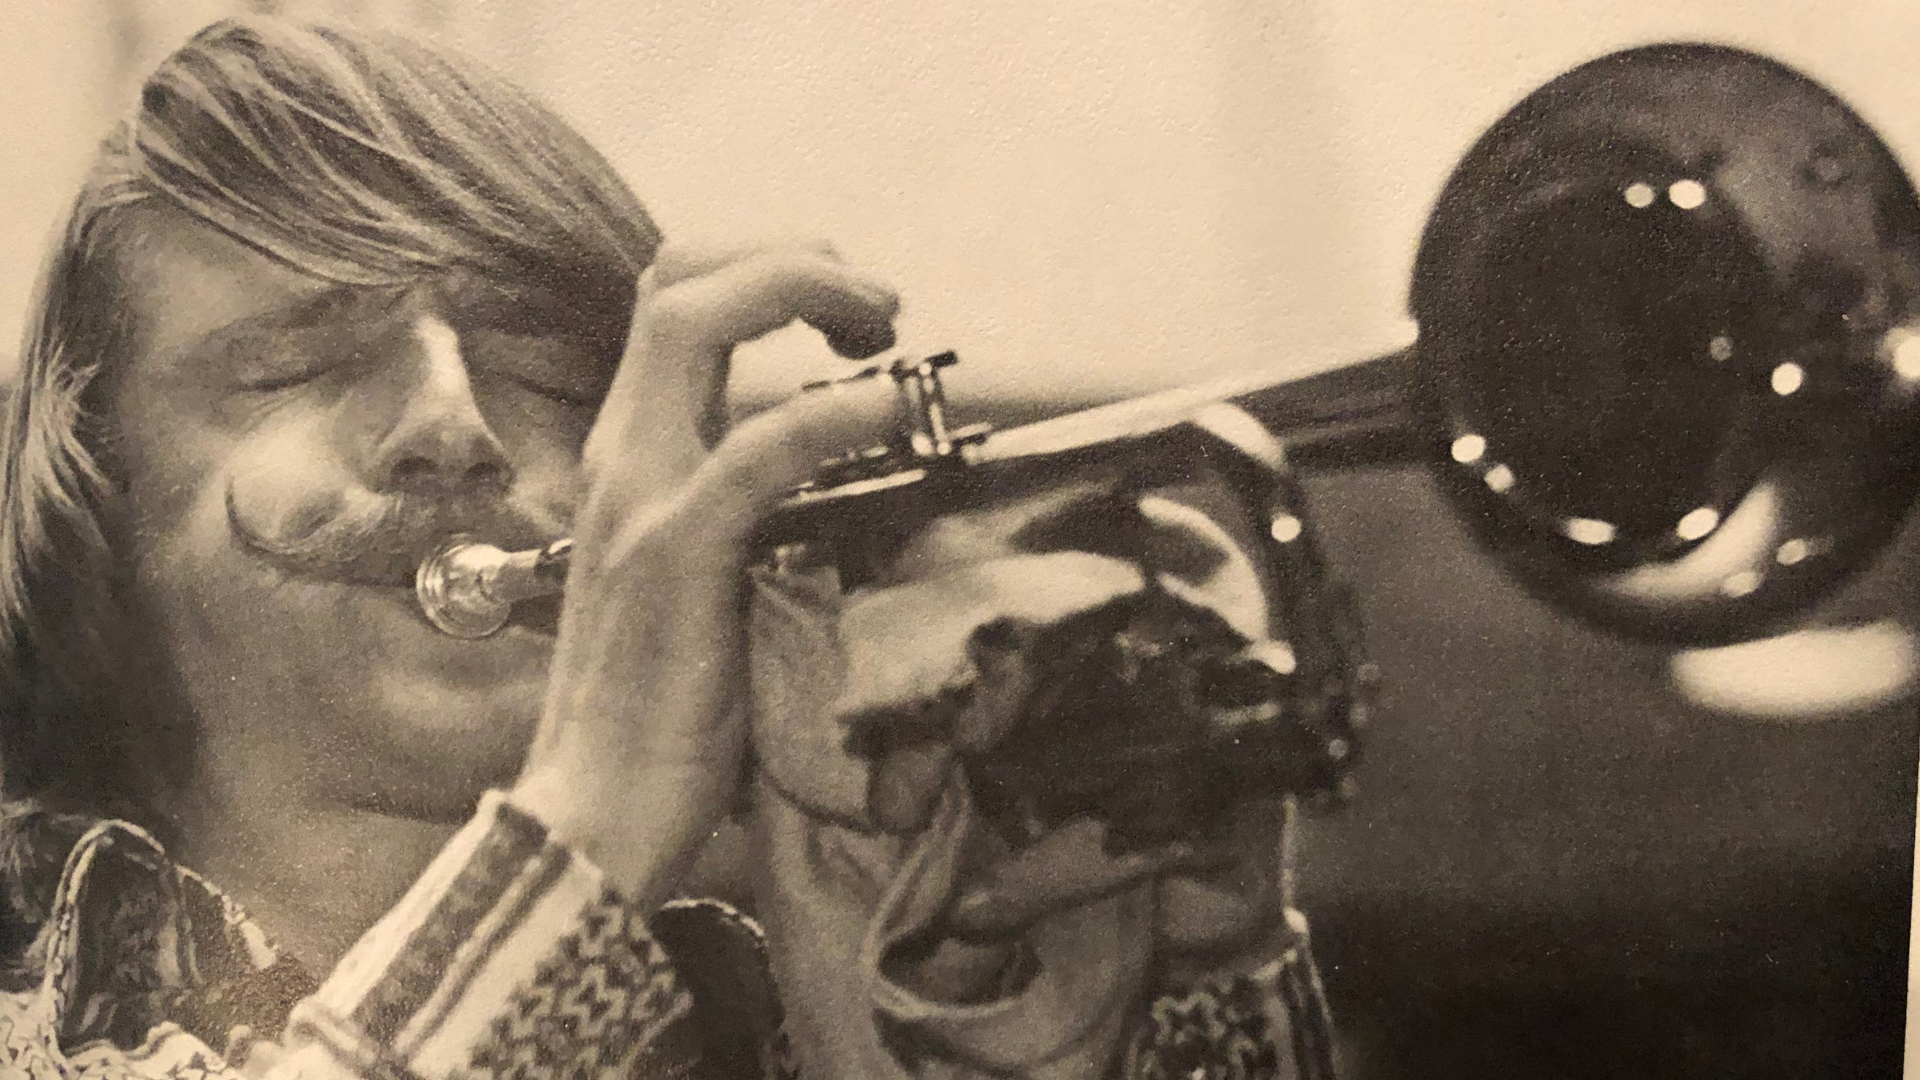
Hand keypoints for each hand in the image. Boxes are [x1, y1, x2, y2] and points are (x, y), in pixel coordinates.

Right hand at [512, 241, 901, 907]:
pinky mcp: (675, 556)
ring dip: (808, 290)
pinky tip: (890, 407)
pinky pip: (760, 449)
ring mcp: (639, 498)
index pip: (674, 302)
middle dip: (792, 255)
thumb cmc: (662, 710)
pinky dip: (836, 411)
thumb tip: (834, 483)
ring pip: (698, 321)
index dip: (763, 269)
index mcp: (630, 458)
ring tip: (890, 329)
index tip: (851, 309)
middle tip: (881, 303)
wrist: (593, 815)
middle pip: (682, 279)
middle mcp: (621, 456)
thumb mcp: (705, 584)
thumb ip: (743, 516)